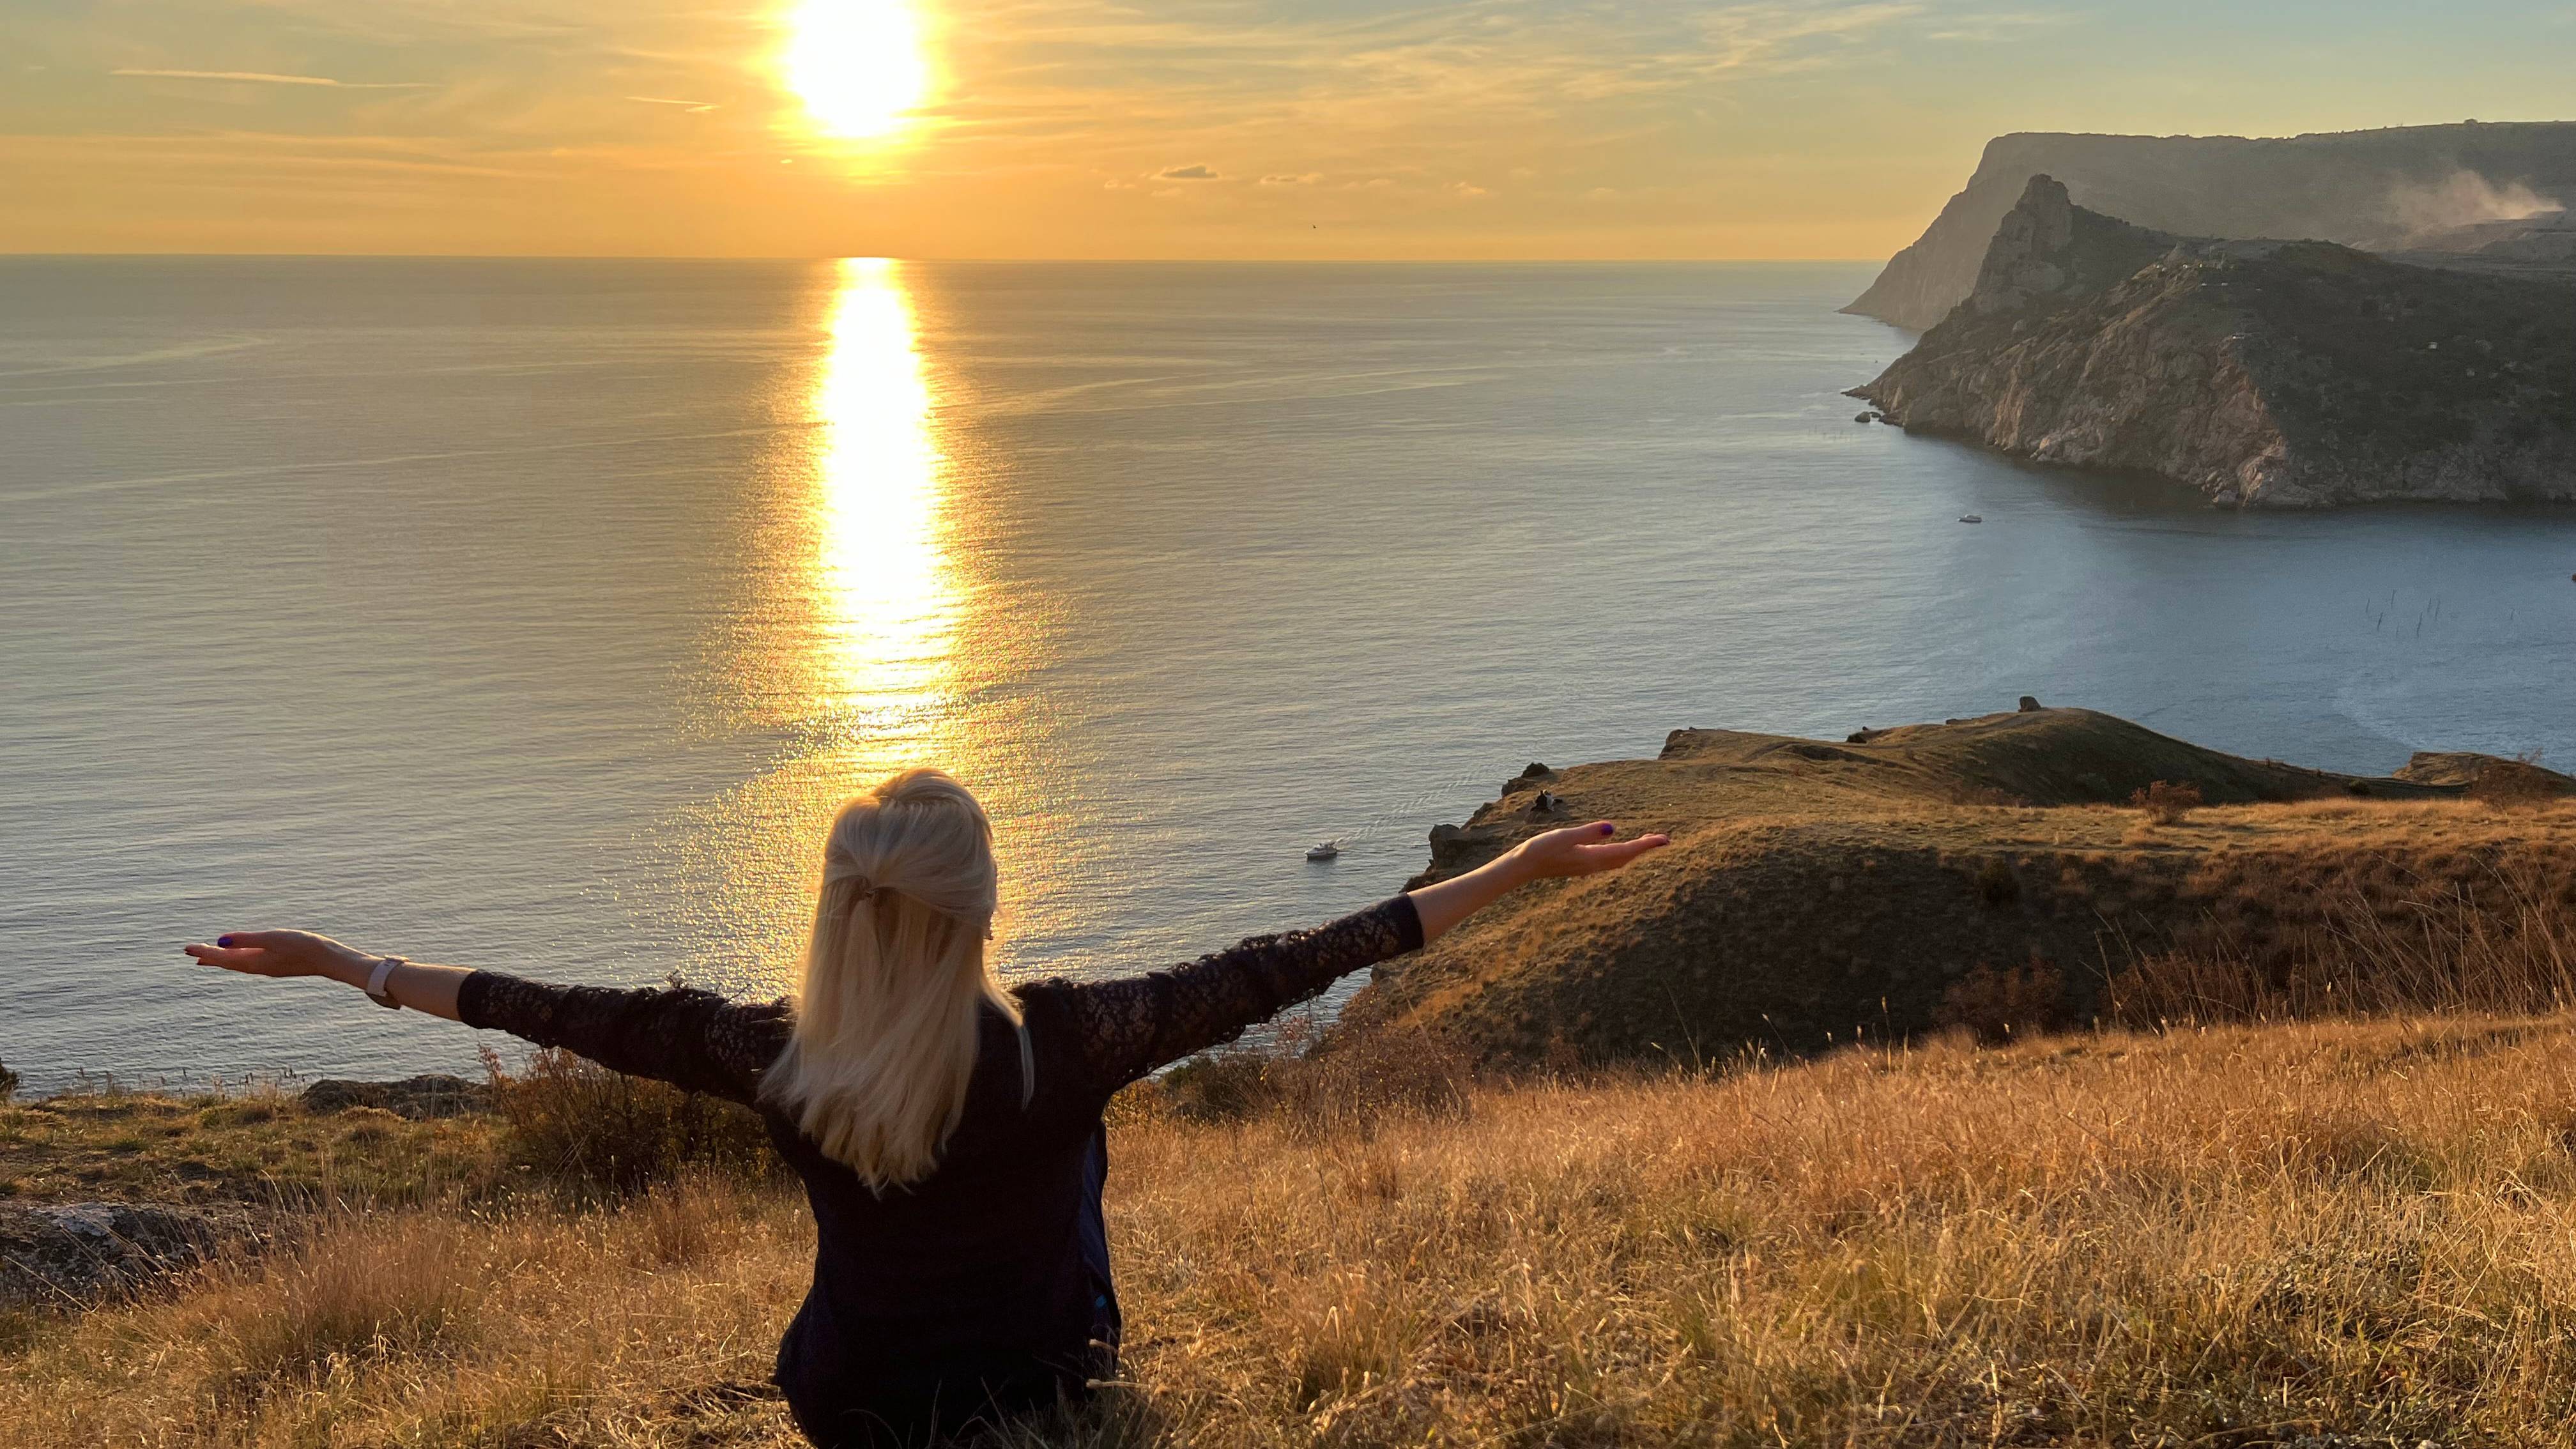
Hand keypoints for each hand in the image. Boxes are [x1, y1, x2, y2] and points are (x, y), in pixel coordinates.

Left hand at [184, 930, 371, 984]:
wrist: (330, 960)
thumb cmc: (303, 947)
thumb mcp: (272, 938)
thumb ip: (247, 939)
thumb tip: (220, 940)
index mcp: (253, 963)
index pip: (222, 957)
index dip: (204, 951)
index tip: (186, 948)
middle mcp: (257, 967)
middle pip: (227, 963)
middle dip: (209, 957)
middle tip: (191, 953)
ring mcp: (268, 967)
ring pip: (237, 964)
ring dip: (222, 959)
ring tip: (208, 958)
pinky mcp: (277, 964)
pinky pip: (249, 962)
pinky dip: (237, 959)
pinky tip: (240, 956)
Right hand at [1507, 821, 1670, 879]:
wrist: (1522, 867)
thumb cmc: (1540, 850)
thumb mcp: (1564, 836)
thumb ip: (1588, 832)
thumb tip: (1612, 828)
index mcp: (1593, 858)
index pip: (1627, 851)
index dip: (1647, 845)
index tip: (1665, 839)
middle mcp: (1593, 865)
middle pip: (1627, 857)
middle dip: (1645, 849)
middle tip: (1664, 840)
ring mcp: (1587, 866)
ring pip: (1619, 860)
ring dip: (1634, 851)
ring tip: (1647, 842)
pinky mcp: (1581, 864)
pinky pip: (1609, 860)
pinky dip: (1621, 853)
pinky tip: (1619, 847)